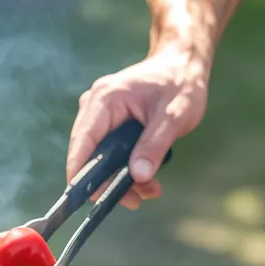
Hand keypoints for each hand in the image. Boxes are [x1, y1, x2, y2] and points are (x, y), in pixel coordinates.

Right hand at [67, 45, 209, 209]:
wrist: (183, 65)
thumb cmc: (180, 84)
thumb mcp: (173, 117)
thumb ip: (154, 146)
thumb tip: (138, 176)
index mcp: (105, 99)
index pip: (82, 142)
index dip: (81, 174)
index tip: (89, 199)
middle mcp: (95, 106)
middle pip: (89, 154)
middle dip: (110, 182)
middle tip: (138, 199)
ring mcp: (100, 114)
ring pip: (100, 157)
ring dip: (122, 179)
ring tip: (151, 190)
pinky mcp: (109, 123)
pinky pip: (109, 152)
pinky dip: (125, 168)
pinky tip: (147, 178)